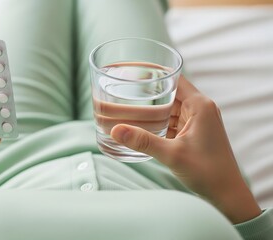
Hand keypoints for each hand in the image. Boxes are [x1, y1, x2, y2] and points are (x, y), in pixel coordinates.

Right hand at [111, 76, 260, 223]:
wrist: (227, 194)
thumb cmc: (208, 172)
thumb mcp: (172, 155)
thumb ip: (143, 141)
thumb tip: (115, 130)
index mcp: (200, 106)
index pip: (175, 79)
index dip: (155, 73)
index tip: (134, 71)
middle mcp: (201, 109)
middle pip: (170, 93)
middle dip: (148, 93)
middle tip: (124, 91)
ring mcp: (198, 121)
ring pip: (170, 108)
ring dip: (153, 110)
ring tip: (127, 107)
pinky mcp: (194, 133)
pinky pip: (173, 121)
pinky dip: (159, 123)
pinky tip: (142, 126)